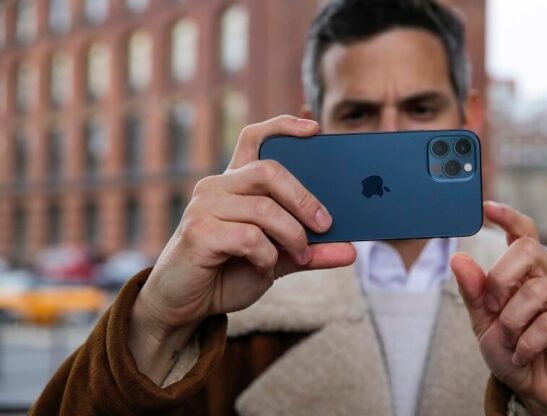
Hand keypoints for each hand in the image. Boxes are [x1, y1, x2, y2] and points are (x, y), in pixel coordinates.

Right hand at [129, 116, 355, 382]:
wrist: (186, 306)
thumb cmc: (227, 274)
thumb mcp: (278, 260)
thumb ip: (311, 251)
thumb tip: (351, 250)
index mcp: (234, 184)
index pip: (254, 138)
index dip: (283, 126)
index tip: (315, 129)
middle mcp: (216, 186)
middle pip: (269, 171)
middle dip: (305, 199)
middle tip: (326, 225)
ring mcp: (204, 206)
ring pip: (264, 208)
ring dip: (292, 236)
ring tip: (301, 256)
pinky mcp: (198, 232)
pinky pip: (249, 236)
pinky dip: (267, 256)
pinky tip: (264, 267)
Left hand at [451, 202, 546, 413]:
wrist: (536, 389)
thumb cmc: (514, 350)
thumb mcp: (485, 321)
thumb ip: (474, 291)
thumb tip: (458, 259)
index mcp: (531, 270)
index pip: (525, 233)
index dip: (508, 217)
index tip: (486, 208)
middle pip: (527, 251)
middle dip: (501, 283)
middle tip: (496, 311)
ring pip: (535, 291)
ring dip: (513, 323)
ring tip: (513, 341)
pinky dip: (528, 342)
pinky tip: (526, 352)